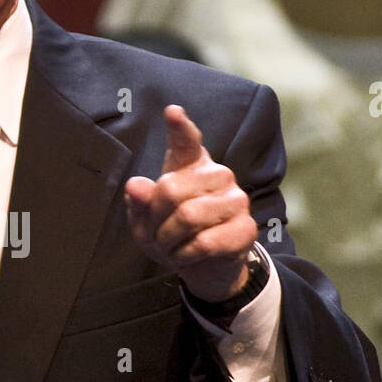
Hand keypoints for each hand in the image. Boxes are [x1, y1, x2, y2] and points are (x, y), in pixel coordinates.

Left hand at [125, 105, 256, 302]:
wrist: (204, 268)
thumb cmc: (173, 235)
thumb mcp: (146, 221)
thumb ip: (140, 202)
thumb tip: (135, 185)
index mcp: (191, 165)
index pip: (186, 141)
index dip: (179, 127)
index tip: (172, 112)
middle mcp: (218, 175)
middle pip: (170, 190)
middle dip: (154, 221)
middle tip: (157, 236)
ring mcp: (237, 200)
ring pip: (187, 216)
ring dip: (168, 241)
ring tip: (170, 247)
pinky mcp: (246, 228)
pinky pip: (204, 242)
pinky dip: (185, 256)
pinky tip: (187, 256)